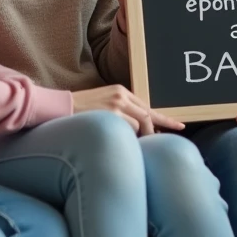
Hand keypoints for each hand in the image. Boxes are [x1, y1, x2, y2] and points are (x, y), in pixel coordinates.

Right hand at [70, 84, 184, 134]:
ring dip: (138, 138)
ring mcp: (116, 105)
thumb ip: (122, 112)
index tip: (178, 126)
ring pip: (139, 125)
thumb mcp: (103, 105)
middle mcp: (121, 96)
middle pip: (148, 116)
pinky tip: (120, 143)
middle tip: (154, 145)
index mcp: (120, 91)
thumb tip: (140, 129)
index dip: (163, 119)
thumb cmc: (79, 112)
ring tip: (127, 145)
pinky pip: (128, 130)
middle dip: (153, 132)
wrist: (58, 108)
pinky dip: (128, 138)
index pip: (147, 106)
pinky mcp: (110, 115)